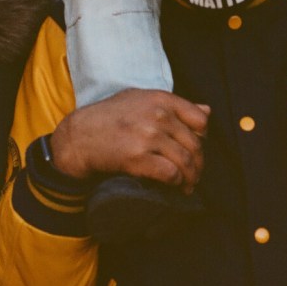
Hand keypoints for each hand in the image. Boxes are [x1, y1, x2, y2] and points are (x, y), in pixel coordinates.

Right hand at [51, 89, 209, 190]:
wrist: (79, 136)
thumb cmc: (108, 117)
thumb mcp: (139, 99)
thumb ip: (172, 105)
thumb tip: (207, 111)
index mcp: (160, 99)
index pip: (200, 119)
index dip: (202, 137)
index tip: (195, 148)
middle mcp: (157, 116)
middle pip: (195, 144)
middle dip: (198, 164)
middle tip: (195, 174)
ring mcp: (148, 137)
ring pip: (185, 161)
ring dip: (190, 177)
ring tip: (188, 185)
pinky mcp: (138, 158)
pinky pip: (170, 173)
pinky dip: (176, 183)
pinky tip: (174, 186)